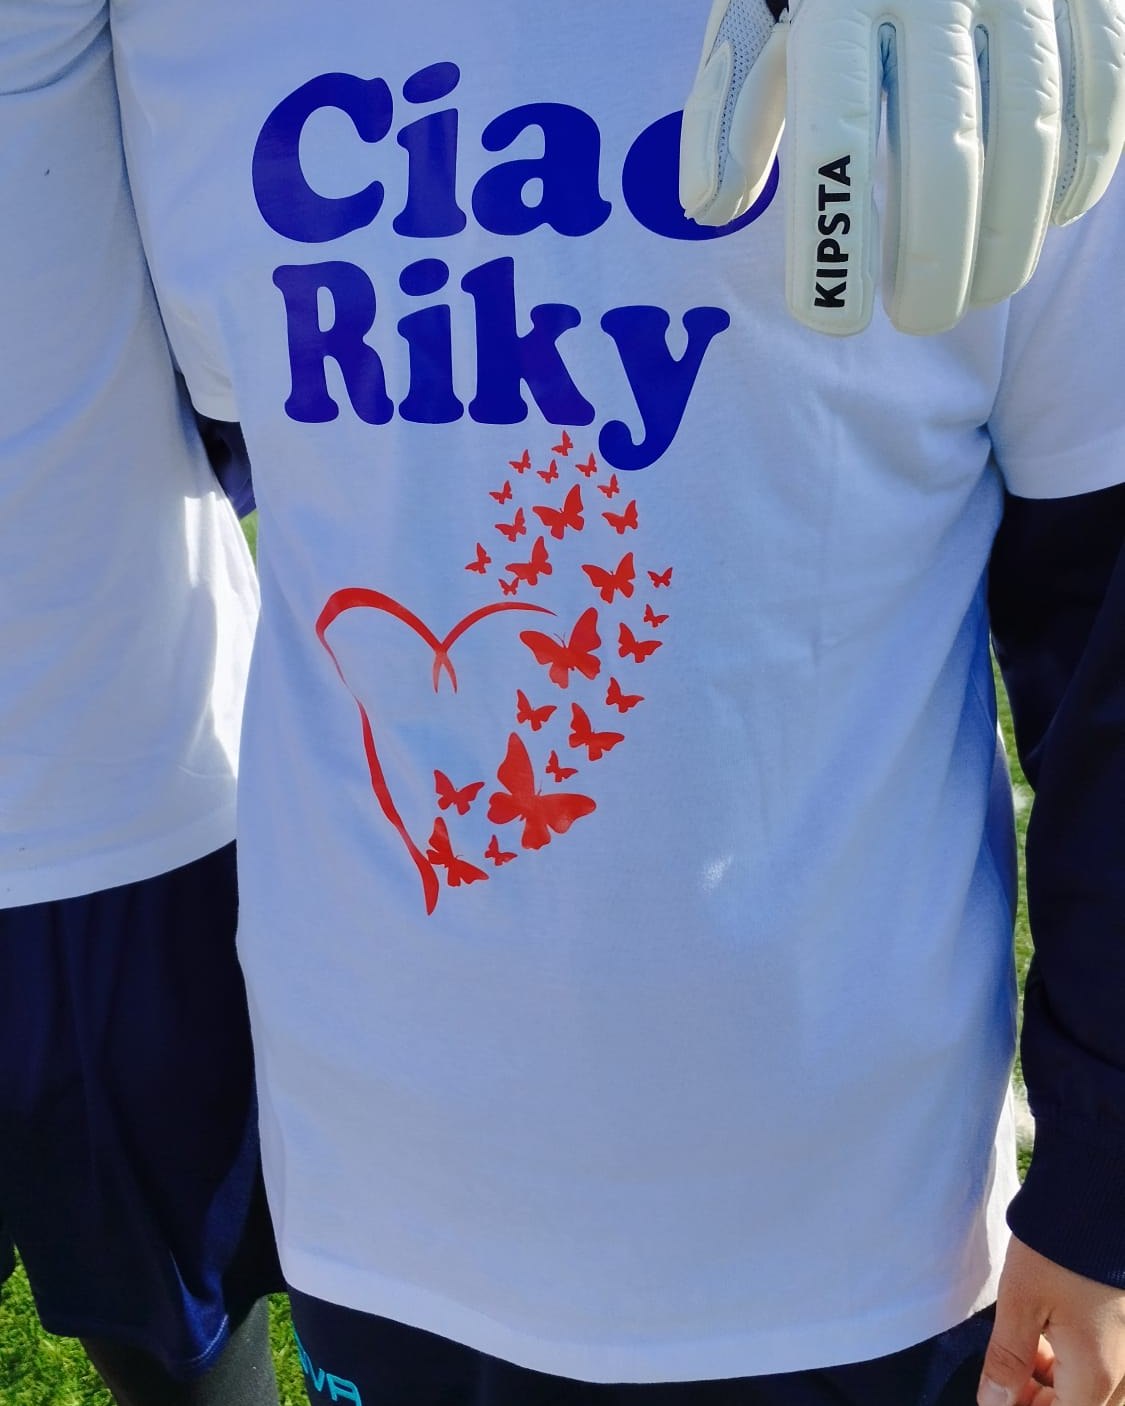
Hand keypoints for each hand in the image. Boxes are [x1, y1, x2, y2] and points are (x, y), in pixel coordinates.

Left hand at [679, 0, 1124, 335]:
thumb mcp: (759, 20)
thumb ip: (732, 110)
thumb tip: (707, 208)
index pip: (834, 140)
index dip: (834, 242)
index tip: (833, 320)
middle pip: (945, 157)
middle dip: (934, 265)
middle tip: (918, 321)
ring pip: (1031, 138)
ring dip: (1008, 241)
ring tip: (977, 296)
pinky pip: (1100, 93)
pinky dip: (1079, 172)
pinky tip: (1044, 225)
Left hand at [978, 1236, 1124, 1405]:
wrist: (1099, 1203)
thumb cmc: (1058, 1251)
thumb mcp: (1020, 1302)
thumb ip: (1008, 1359)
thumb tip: (993, 1403)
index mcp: (1095, 1374)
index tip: (998, 1397)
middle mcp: (1122, 1372)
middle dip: (1042, 1404)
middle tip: (1005, 1381)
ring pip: (1095, 1394)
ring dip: (1058, 1390)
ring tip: (1021, 1359)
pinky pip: (1105, 1370)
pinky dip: (1074, 1369)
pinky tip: (1046, 1342)